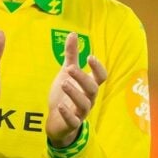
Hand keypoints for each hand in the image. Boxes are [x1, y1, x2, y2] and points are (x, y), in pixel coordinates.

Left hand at [46, 32, 106, 146]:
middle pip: (92, 89)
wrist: (56, 121)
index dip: (98, 68)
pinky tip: (60, 106)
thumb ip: (71, 55)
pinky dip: (67, 113)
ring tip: (63, 82)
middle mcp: (88, 99)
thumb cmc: (65, 94)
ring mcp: (80, 112)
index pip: (101, 77)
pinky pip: (73, 120)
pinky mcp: (71, 123)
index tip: (90, 57)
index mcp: (88, 86)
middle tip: (69, 68)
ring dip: (74, 93)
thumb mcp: (67, 73)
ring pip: (84, 104)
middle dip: (83, 78)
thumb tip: (73, 33)